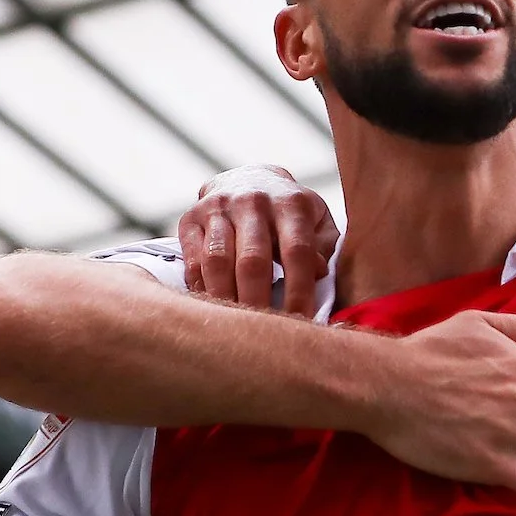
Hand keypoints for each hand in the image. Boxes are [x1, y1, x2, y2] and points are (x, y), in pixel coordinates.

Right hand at [180, 165, 339, 313]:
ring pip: (218, 262)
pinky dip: (201, 289)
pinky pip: (193, 260)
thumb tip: (320, 274)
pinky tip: (212, 309)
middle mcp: (253, 201)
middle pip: (253, 261)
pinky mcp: (191, 217)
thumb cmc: (291, 213)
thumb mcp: (317, 221)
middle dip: (259, 304)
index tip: (300, 323)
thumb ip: (325, 247)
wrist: (249, 179)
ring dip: (226, 300)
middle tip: (264, 337)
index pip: (297, 252)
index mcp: (291, 203)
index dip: (299, 291)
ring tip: (235, 329)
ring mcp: (218, 207)